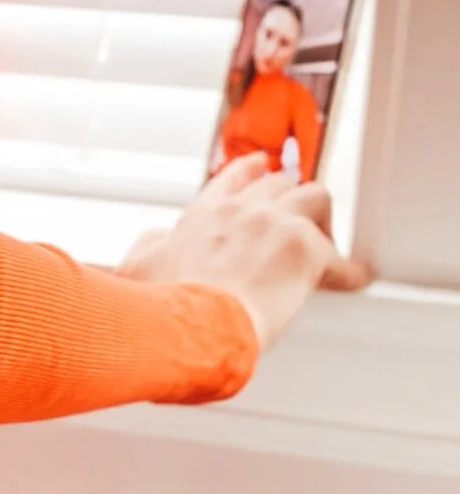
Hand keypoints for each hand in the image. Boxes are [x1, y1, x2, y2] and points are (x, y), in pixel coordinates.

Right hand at [117, 153, 370, 349]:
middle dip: (290, 195)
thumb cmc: (158, 305)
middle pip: (278, 183)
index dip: (250, 171)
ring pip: (314, 197)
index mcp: (201, 216)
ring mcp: (273, 224)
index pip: (232, 179)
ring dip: (320, 220)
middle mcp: (238, 211)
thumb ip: (149, 245)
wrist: (183, 326)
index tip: (260, 166)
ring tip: (325, 243)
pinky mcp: (303, 249)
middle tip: (301, 211)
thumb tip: (157, 239)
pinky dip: (349, 272)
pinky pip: (341, 259)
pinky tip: (356, 279)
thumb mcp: (137, 266)